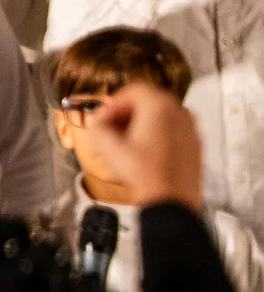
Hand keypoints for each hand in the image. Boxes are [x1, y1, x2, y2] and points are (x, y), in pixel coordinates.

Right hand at [74, 82, 207, 209]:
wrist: (172, 201)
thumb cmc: (145, 173)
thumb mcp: (111, 148)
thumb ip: (98, 128)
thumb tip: (95, 121)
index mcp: (160, 106)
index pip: (134, 91)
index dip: (113, 103)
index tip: (103, 118)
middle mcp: (180, 112)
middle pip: (149, 101)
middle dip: (127, 112)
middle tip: (111, 127)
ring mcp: (191, 128)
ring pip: (162, 116)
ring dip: (142, 122)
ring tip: (127, 141)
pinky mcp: (196, 145)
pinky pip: (174, 130)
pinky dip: (158, 133)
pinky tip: (145, 152)